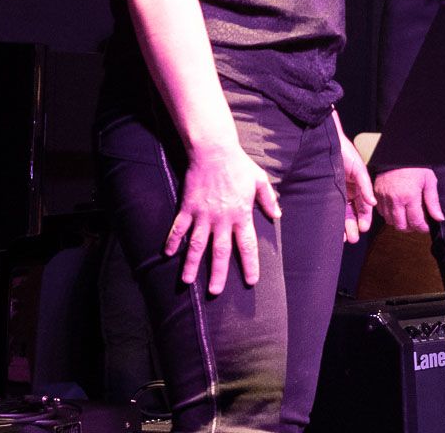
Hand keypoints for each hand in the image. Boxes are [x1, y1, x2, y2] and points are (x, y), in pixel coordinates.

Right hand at [166, 144, 280, 294]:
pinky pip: (178, 229)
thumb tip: (277, 215)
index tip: (250, 281)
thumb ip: (268, 199)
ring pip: (196, 245)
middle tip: (215, 292)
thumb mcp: (259, 180)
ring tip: (186, 282)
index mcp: (241, 214)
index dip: (249, 264)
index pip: (247, 245)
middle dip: (217, 274)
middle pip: (220, 252)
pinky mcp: (187, 208)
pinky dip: (172, 242)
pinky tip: (167, 254)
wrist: (214, 151)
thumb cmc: (239, 165)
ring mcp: (202, 215)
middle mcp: (222, 219)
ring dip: (191, 265)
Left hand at [337, 126, 375, 243]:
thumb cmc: (344, 152)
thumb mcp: (358, 169)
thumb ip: (365, 186)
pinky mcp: (324, 194)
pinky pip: (329, 209)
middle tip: (352, 238)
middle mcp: (348, 192)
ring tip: (343, 238)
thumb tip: (373, 203)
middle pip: (352, 213)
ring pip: (341, 214)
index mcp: (358, 187)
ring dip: (343, 227)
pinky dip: (332, 220)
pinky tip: (331, 229)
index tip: (363, 228)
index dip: (364, 218)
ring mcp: (336, 193)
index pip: (364, 206)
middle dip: (353, 226)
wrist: (326, 142)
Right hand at [373, 167, 443, 231]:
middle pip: (401, 226)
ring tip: (408, 217)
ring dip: (400, 223)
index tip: (427, 226)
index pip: (416, 221)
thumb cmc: (415, 165)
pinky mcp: (376, 195)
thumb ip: (433, 201)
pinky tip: (398, 210)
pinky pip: (382, 213)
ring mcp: (384, 198)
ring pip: (391, 222)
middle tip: (418, 223)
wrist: (397, 154)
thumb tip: (439, 218)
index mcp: (409, 196)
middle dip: (411, 228)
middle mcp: (395, 200)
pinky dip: (390, 215)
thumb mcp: (429, 180)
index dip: (423, 227)